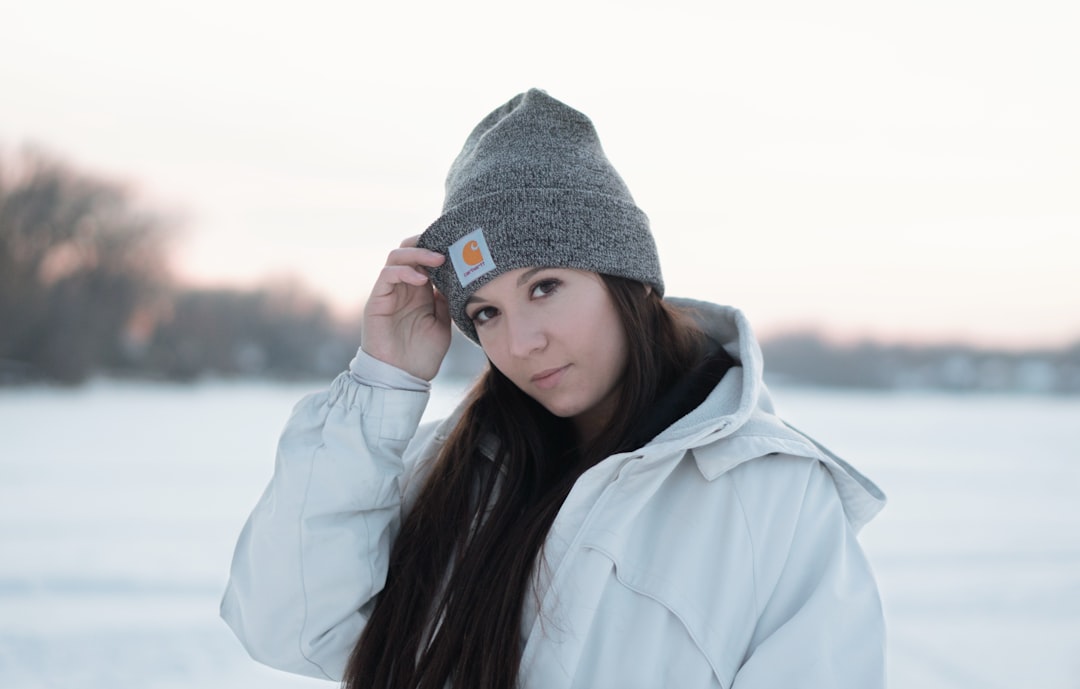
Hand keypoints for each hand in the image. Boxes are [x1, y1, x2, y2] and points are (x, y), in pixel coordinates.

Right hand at [361, 236, 450, 380]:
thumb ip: (446, 299)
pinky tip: (422, 279)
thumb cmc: (423, 355)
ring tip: (438, 259)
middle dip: (427, 243)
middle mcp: (403, 287)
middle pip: (409, 250)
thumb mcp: (444, 323)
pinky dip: (405, 272)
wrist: (403, 378)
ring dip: (418, 253)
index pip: (425, 259)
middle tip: (448, 246)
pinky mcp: (377, 300)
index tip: (459, 247)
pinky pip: (387, 275)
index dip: (438, 249)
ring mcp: (389, 292)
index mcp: (420, 291)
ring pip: (397, 257)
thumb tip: (455, 277)